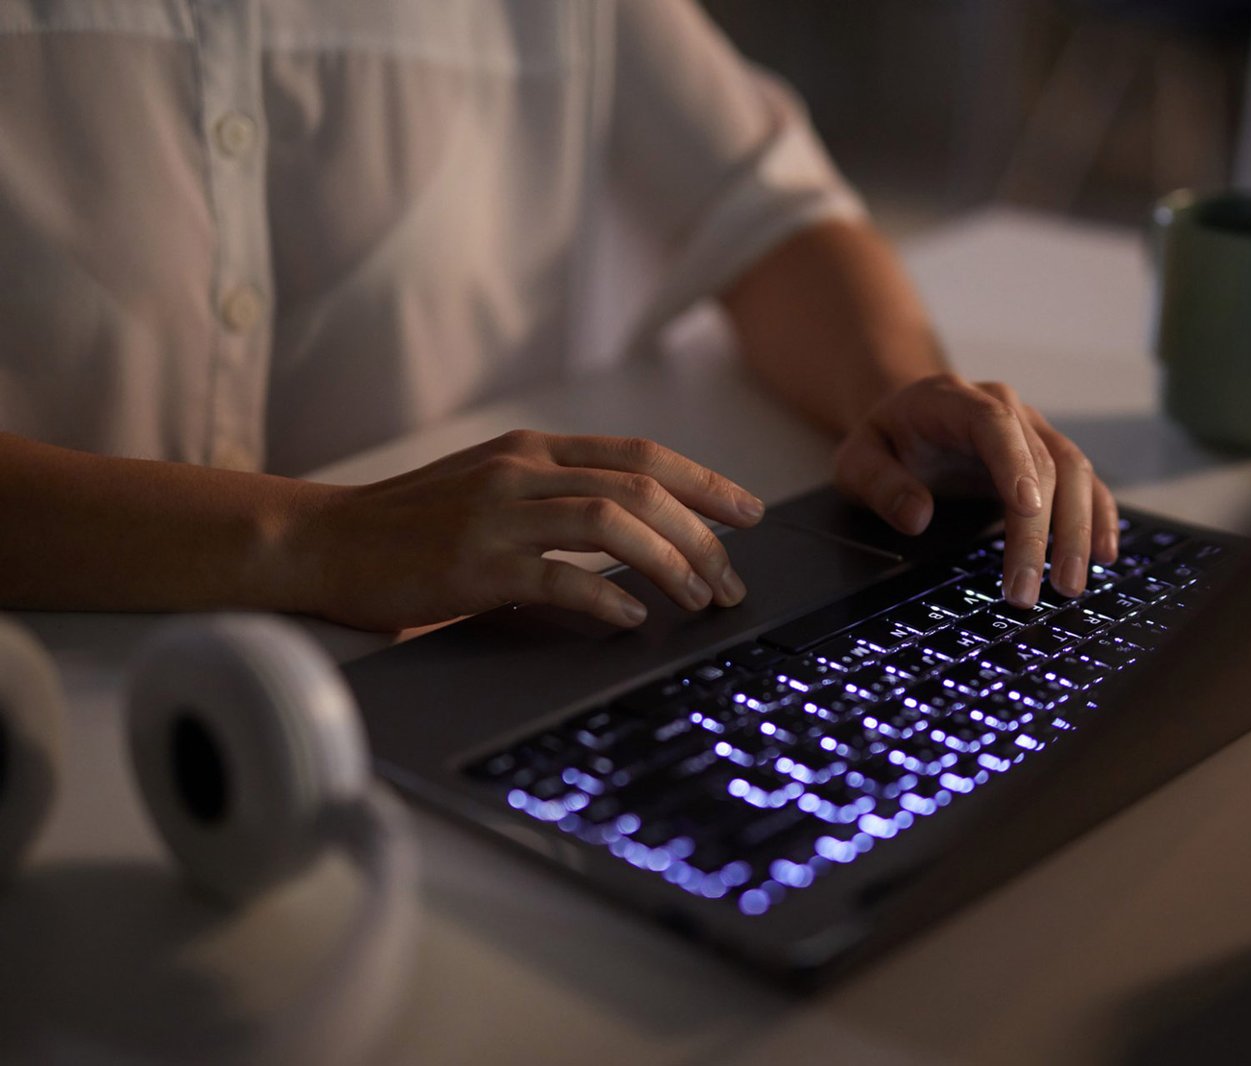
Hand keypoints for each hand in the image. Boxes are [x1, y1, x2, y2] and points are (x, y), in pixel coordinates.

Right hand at [279, 431, 763, 630]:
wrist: (324, 541)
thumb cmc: (412, 523)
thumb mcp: (492, 484)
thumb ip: (556, 492)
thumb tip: (638, 530)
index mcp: (533, 448)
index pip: (642, 453)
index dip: (705, 483)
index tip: (749, 514)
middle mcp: (523, 471)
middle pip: (643, 488)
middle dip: (704, 535)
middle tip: (733, 580)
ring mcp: (499, 515)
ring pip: (615, 523)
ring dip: (672, 563)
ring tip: (699, 598)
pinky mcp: (476, 565)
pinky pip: (562, 577)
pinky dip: (609, 596)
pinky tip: (633, 618)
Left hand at [832, 374, 1118, 606]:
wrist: (909, 417)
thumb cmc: (885, 442)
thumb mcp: (857, 460)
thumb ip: (880, 484)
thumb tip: (917, 517)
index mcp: (954, 400)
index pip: (993, 424)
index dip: (1013, 464)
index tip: (1025, 510)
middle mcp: (1006, 408)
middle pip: (1040, 462)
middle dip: (1039, 531)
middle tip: (1029, 590)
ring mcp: (1035, 431)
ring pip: (1074, 473)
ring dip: (1078, 531)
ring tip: (1068, 586)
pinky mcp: (1050, 456)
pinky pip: (1086, 483)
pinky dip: (1100, 517)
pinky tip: (1105, 556)